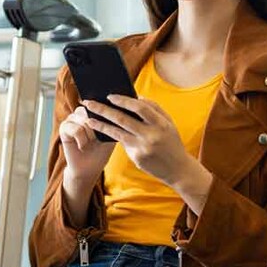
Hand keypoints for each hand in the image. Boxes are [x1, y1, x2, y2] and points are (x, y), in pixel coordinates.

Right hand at [58, 106, 115, 194]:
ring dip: (90, 136)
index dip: (103, 111)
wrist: (89, 168)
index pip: (100, 102)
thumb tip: (110, 110)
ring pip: (85, 121)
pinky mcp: (64, 127)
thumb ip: (110, 122)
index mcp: (94, 111)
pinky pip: (76, 129)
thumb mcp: (110, 135)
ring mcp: (72, 118)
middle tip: (96, 140)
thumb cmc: (101, 152)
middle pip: (93, 111)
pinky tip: (82, 146)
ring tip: (89, 143)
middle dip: (97, 129)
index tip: (105, 128)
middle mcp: (82, 112)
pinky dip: (82, 139)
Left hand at [81, 96, 198, 186]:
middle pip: (122, 118)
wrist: (178, 169)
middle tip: (88, 103)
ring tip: (88, 119)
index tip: (109, 96)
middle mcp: (151, 135)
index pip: (139, 107)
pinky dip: (111, 135)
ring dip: (100, 124)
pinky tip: (101, 129)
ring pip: (116, 132)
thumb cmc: (172, 142)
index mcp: (161, 124)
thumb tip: (136, 96)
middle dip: (103, 109)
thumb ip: (154, 108)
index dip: (123, 100)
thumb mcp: (168, 124)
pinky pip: (122, 142)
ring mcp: (142, 147)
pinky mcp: (136, 157)